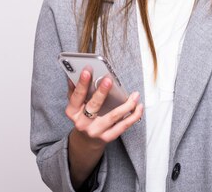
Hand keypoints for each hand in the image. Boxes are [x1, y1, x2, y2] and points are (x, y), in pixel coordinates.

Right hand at [65, 68, 142, 186]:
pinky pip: (123, 126)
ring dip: (126, 104)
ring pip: (113, 116)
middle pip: (94, 105)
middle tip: (109, 80)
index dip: (82, 83)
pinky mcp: (107, 137)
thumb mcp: (76, 105)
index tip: (87, 70)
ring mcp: (96, 131)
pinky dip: (133, 116)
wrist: (86, 141)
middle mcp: (83, 123)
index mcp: (73, 112)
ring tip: (135, 95)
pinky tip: (138, 107)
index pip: (77, 96)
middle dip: (101, 92)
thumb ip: (75, 90)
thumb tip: (73, 74)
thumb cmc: (83, 118)